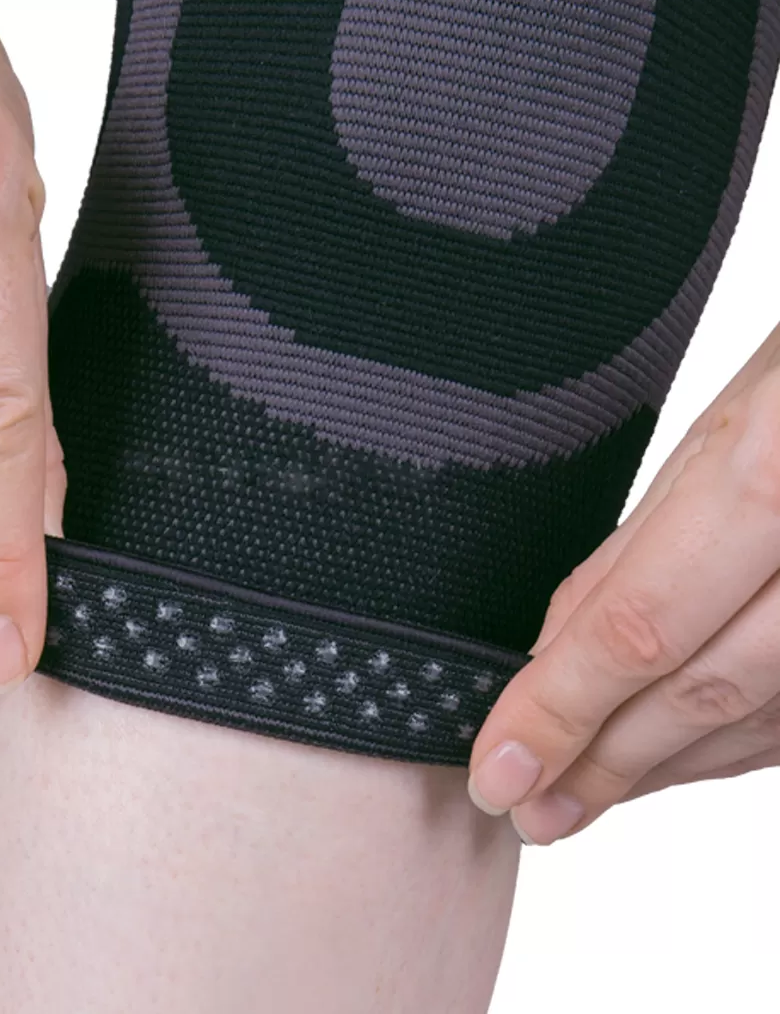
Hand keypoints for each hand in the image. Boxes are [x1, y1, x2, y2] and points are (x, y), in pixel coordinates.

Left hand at [466, 320, 779, 843]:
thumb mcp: (706, 446)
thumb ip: (632, 557)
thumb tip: (552, 654)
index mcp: (770, 477)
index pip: (638, 626)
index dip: (559, 711)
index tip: (500, 768)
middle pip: (696, 691)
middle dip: (601, 763)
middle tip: (531, 808)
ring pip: (753, 720)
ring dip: (660, 769)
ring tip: (583, 800)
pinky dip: (729, 749)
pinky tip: (672, 766)